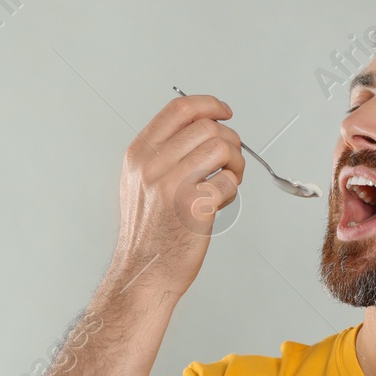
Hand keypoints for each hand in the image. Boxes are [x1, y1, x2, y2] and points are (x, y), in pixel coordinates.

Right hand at [111, 93, 245, 295]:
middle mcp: (152, 165)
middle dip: (230, 140)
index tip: (225, 112)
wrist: (144, 270)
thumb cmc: (148, 231)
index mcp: (139, 154)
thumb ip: (163, 152)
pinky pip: (228, 180)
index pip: (179, 109)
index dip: (209, 105)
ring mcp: (172, 185)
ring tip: (229, 179)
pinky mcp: (194, 207)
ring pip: (222, 148)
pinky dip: (232, 188)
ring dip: (236, 162)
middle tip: (230, 161)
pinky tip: (221, 200)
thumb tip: (201, 127)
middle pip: (207, 127)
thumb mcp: (140, 182)